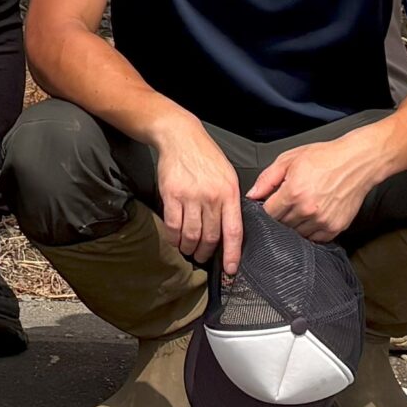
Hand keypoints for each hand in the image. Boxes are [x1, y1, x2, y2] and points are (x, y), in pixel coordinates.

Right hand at [145, 111, 242, 274]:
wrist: (181, 137)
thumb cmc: (206, 156)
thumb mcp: (228, 175)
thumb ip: (231, 201)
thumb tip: (231, 229)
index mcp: (230, 193)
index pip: (234, 231)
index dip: (232, 254)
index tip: (231, 270)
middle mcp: (212, 197)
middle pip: (210, 237)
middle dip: (206, 253)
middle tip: (203, 258)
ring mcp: (191, 196)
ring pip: (191, 235)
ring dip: (189, 248)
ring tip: (189, 250)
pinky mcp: (172, 195)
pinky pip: (173, 226)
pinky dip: (174, 238)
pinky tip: (175, 240)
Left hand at [247, 131, 388, 244]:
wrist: (357, 162)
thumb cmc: (325, 157)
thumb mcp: (290, 159)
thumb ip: (267, 178)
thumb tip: (252, 195)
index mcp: (293, 193)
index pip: (268, 214)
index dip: (266, 210)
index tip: (269, 204)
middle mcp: (307, 210)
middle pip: (281, 226)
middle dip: (280, 217)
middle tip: (286, 205)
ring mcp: (322, 221)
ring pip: (297, 234)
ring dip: (294, 225)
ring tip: (300, 209)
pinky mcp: (335, 228)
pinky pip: (314, 239)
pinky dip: (310, 231)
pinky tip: (312, 217)